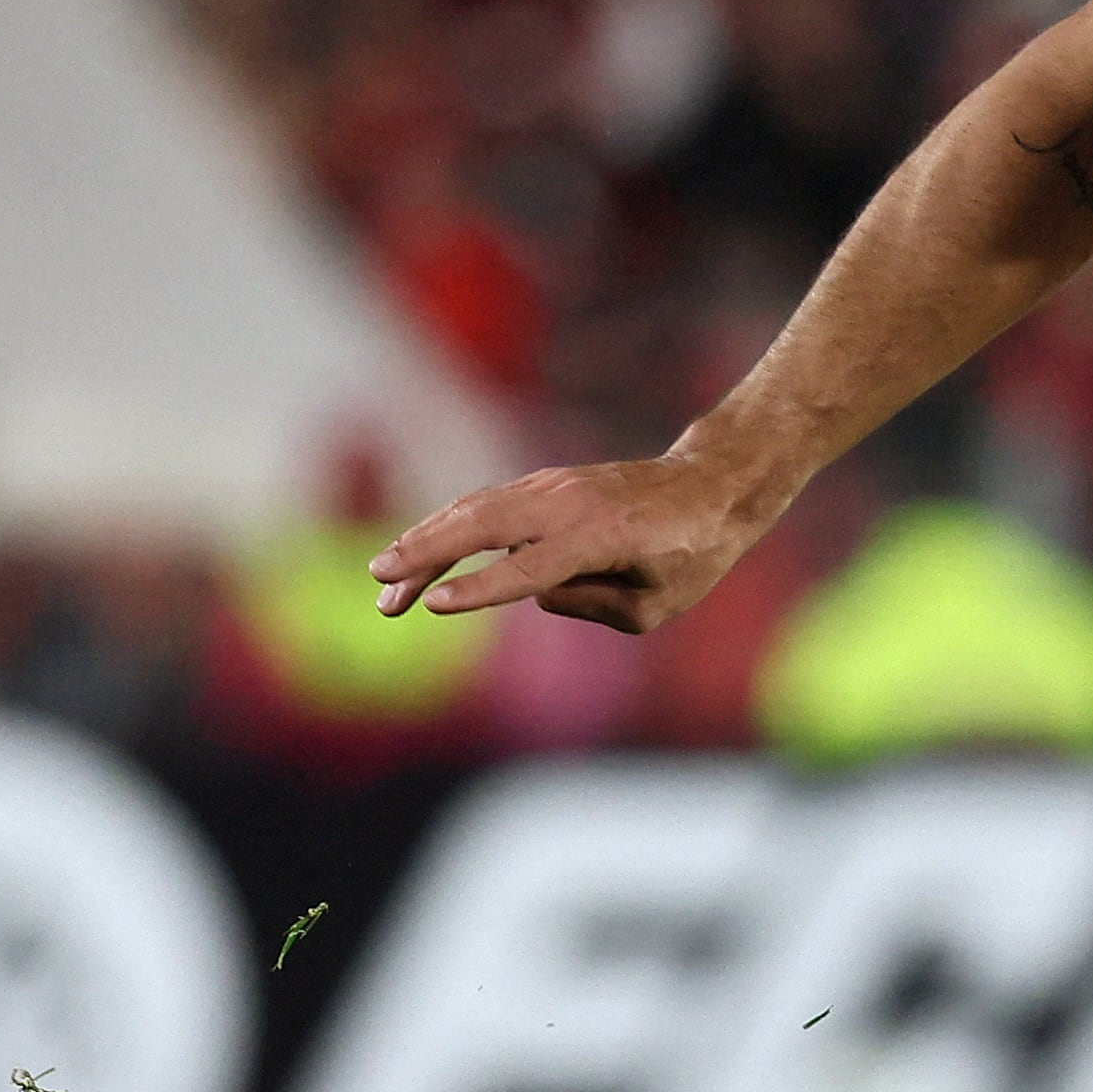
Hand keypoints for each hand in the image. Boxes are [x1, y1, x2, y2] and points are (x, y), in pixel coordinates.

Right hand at [368, 453, 784, 633]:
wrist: (710, 486)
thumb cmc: (692, 553)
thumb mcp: (658, 603)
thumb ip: (593, 606)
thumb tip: (536, 593)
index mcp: (602, 538)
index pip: (530, 570)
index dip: (482, 589)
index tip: (434, 605)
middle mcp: (569, 505)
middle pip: (482, 528)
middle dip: (425, 558)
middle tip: (382, 593)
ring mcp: (552, 488)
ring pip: (473, 511)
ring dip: (423, 541)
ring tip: (383, 578)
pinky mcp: (543, 485)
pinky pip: (485, 504)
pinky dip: (446, 526)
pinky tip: (416, 550)